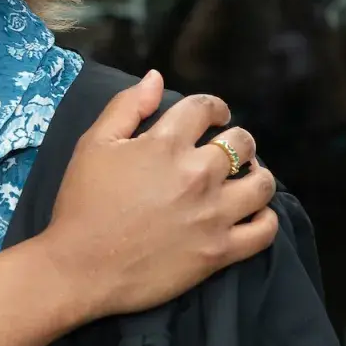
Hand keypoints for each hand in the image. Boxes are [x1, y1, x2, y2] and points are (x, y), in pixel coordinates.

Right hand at [31, 70, 278, 326]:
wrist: (80, 267)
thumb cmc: (82, 204)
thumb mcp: (93, 145)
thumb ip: (126, 107)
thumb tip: (156, 78)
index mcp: (165, 144)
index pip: (206, 109)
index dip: (214, 108)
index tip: (215, 117)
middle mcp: (197, 174)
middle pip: (243, 142)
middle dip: (236, 140)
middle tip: (226, 152)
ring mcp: (213, 214)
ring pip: (262, 183)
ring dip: (256, 175)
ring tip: (243, 180)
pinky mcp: (220, 251)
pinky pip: (265, 229)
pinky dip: (264, 218)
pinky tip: (250, 214)